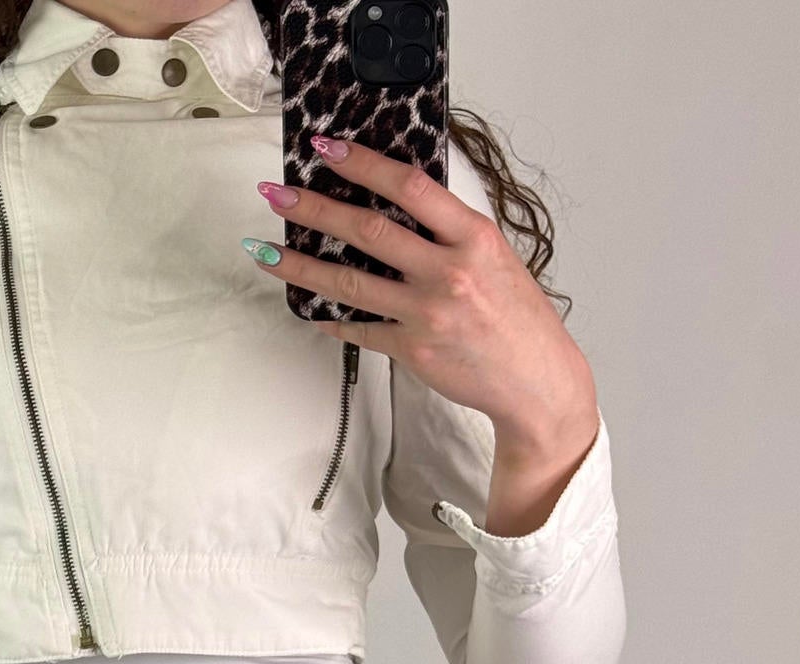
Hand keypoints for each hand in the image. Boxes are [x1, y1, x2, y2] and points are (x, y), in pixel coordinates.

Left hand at [245, 132, 596, 453]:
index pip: (408, 187)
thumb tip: (396, 207)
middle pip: (367, 231)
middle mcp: (447, 271)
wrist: (535, 378)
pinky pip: (359, 329)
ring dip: (299, 265)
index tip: (326, 149)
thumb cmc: (516, 316)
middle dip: (314, 209)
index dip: (362, 164)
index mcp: (472, 236)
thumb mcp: (493, 256)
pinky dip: (331, 319)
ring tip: (264, 252)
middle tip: (276, 194)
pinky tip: (309, 308)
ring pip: (348, 283)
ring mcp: (426, 313)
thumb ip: (448, 232)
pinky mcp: (411, 350)